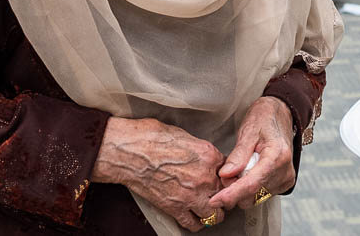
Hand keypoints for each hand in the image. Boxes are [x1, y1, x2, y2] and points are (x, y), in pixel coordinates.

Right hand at [91, 117, 225, 231]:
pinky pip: (193, 224)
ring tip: (210, 208)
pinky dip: (196, 222)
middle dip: (224, 194)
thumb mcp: (185, 135)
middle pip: (227, 193)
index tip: (222, 176)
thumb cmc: (152, 138)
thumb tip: (206, 157)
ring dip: (213, 212)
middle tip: (219, 193)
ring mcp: (191, 195)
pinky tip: (194, 216)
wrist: (129, 153)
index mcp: (209, 156)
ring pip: (215, 214)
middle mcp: (204, 177)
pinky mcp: (175, 209)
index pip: (230, 170)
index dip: (226, 174)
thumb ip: (201, 150)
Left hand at [209, 97, 295, 210]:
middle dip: (235, 189)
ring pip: (256, 197)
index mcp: (277, 156)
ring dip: (242, 189)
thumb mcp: (248, 131)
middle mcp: (285, 171)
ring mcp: (286, 179)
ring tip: (240, 168)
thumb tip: (225, 175)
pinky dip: (251, 187)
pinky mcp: (284, 183)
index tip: (215, 200)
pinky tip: (249, 172)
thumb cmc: (264, 119)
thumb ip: (238, 155)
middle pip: (253, 194)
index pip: (252, 184)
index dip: (231, 195)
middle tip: (227, 171)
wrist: (280, 115)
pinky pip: (262, 194)